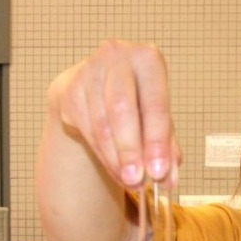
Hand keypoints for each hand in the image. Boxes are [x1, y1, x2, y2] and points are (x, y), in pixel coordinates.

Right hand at [48, 40, 178, 187]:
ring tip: (130, 183)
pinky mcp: (70, 92)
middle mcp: (116, 58)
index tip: (159, 172)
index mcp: (147, 59)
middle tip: (138, 181)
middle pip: (122, 110)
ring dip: (116, 160)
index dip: (157, 140)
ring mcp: (89, 72)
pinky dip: (104, 157)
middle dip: (131, 150)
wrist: (96, 84)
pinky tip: (115, 171)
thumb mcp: (156, 116)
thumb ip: (166, 145)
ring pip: (102, 125)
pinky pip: (88, 131)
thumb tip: (169, 179)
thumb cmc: (136, 99)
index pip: (155, 104)